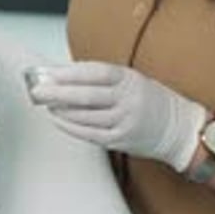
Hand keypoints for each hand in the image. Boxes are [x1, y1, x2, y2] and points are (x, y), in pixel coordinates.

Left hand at [28, 61, 206, 170]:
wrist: (177, 127)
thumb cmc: (147, 98)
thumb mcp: (128, 78)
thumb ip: (98, 77)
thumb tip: (60, 74)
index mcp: (128, 79)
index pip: (95, 73)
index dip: (69, 73)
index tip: (49, 73)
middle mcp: (127, 100)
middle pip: (86, 96)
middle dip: (57, 93)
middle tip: (37, 90)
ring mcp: (124, 122)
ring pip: (85, 117)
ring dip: (60, 110)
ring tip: (45, 103)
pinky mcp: (120, 140)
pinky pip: (89, 134)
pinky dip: (70, 126)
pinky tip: (57, 119)